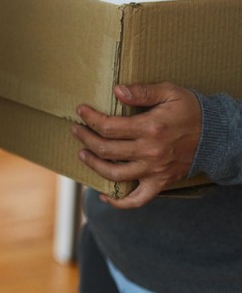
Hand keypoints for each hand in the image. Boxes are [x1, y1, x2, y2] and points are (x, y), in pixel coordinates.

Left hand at [72, 82, 200, 208]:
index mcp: (151, 128)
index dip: (90, 118)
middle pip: (106, 150)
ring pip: (114, 174)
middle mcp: (150, 152)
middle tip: (76, 130)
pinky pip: (137, 200)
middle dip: (85, 138)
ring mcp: (155, 170)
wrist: (217, 135)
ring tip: (83, 154)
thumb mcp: (170, 92)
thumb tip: (117, 90)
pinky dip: (119, 202)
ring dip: (94, 165)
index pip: (108, 127)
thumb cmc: (191, 110)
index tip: (81, 110)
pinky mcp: (161, 183)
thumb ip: (142, 91)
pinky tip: (104, 195)